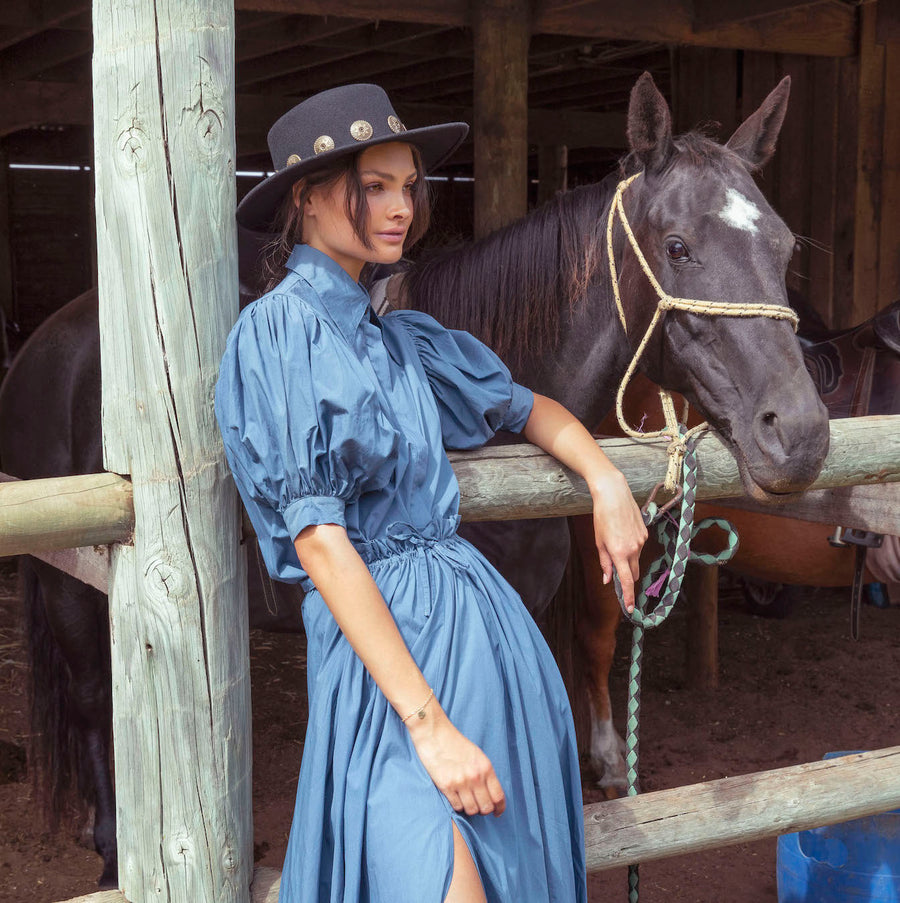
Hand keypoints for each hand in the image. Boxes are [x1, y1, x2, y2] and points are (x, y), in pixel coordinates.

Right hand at [406, 703, 505, 816]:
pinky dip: (458, 805)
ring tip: (466, 801)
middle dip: (483, 810)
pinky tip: (456, 797)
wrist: (434, 733)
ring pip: (471, 810)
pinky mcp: (446, 786)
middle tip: (479, 806)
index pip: (498, 796)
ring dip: (470, 808)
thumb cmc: (455, 743)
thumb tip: (491, 793)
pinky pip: (457, 807)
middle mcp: (475, 776)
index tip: (497, 812)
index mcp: (485, 767)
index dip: (499, 808)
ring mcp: (460, 782)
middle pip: (486, 807)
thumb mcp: (476, 755)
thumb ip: (485, 773)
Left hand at [590, 468, 647, 612]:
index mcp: (619, 553)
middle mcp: (633, 549)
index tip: (630, 608)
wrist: (614, 494)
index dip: (628, 596)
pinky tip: (622, 532)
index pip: (627, 581)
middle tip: (615, 572)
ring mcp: (641, 541)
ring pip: (636, 559)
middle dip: (627, 576)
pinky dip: (631, 546)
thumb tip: (608, 579)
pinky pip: (638, 546)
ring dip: (628, 559)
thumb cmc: (602, 517)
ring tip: (615, 540)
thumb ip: (605, 562)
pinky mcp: (645, 533)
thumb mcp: (599, 541)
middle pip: (634, 573)